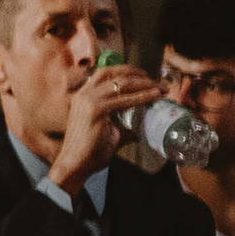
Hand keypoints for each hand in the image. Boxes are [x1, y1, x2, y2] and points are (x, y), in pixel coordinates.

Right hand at [50, 59, 162, 190]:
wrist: (75, 164)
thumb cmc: (90, 150)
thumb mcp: (107, 131)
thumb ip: (121, 125)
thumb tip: (140, 130)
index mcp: (83, 96)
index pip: (105, 74)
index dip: (126, 71)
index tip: (144, 76)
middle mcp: (84, 94)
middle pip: (113, 73)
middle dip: (137, 74)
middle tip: (155, 80)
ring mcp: (88, 101)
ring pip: (121, 84)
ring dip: (144, 84)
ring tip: (159, 87)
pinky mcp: (96, 110)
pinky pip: (124, 100)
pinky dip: (142, 96)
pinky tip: (154, 96)